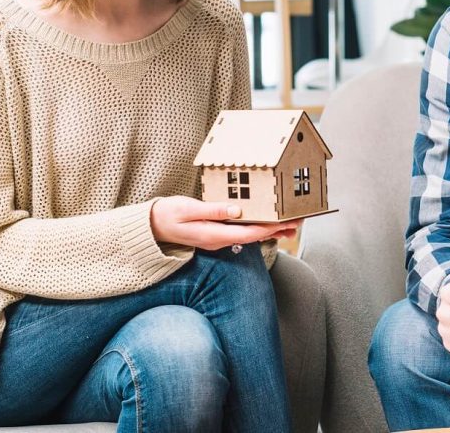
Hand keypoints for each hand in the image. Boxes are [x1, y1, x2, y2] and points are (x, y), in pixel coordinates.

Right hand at [149, 196, 299, 250]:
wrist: (152, 227)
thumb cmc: (169, 214)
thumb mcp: (189, 209)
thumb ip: (214, 211)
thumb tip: (237, 211)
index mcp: (214, 234)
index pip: (249, 233)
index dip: (269, 228)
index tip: (286, 222)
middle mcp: (219, 240)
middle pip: (254, 237)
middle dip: (276, 229)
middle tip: (297, 222)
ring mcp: (218, 239)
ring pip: (250, 236)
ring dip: (270, 230)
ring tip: (290, 226)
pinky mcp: (216, 234)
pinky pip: (242, 233)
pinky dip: (257, 228)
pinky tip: (266, 225)